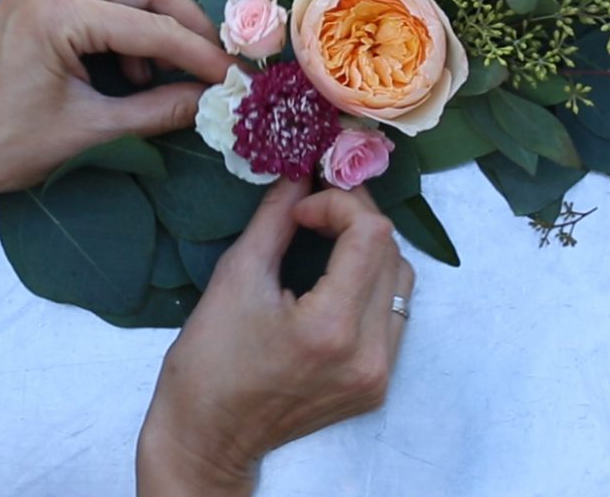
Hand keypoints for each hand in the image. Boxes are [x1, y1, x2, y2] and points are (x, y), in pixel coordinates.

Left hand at [0, 0, 232, 212]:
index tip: (236, 76)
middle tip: (213, 65)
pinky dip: (124, 23)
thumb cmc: (3, 147)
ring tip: (167, 74)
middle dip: (185, 24)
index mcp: (57, 12)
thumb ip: (158, 110)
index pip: (151, 25)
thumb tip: (213, 101)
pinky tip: (131, 70)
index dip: (200, 53)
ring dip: (155, 20)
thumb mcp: (90, 131)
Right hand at [136, 181, 414, 494]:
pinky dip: (370, 285)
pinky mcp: (377, 385)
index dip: (339, 204)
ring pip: (399, 281)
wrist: (209, 436)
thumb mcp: (236, 275)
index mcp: (331, 327)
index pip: (370, 234)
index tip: (300, 210)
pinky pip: (391, 314)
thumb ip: (276, 217)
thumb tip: (300, 172)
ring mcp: (378, 374)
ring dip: (368, 250)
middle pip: (391, 253)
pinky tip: (335, 280)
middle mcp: (368, 354)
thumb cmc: (209, 359)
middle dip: (354, 219)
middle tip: (314, 210)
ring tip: (327, 240)